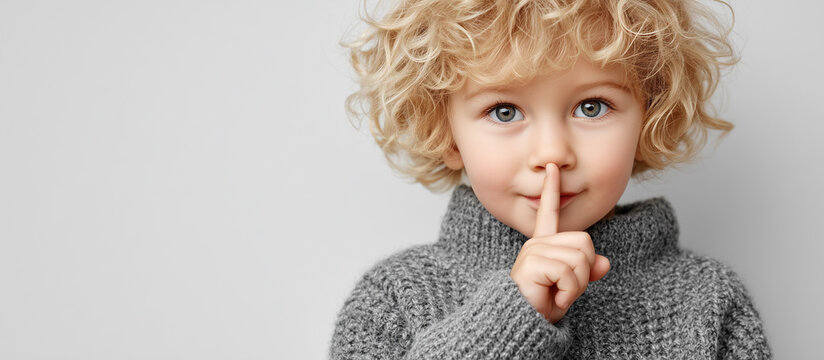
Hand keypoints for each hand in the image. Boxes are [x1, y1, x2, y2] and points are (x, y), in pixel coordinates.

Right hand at [509, 163, 610, 323]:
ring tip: (558, 294)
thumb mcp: (571, 287)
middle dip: (585, 271)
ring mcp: (533, 252)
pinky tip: (553, 298)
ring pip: (580, 260)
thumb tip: (606, 263)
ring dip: (577, 285)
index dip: (552, 188)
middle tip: (566, 289)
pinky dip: (569, 292)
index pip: (549, 211)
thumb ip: (588, 272)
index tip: (552, 168)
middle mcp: (537, 244)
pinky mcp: (533, 264)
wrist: (522, 324)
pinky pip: (569, 273)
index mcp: (544, 244)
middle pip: (585, 242)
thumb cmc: (542, 306)